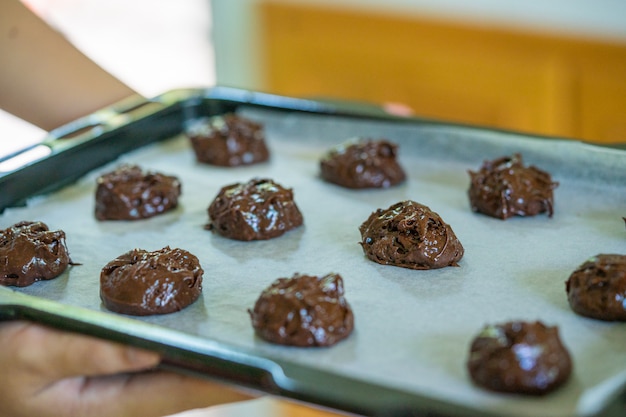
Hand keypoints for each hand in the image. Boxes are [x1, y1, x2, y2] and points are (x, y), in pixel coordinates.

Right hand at [0, 321, 252, 416]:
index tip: (266, 374)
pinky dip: (181, 351)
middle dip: (228, 373)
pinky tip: (193, 337)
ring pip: (174, 377)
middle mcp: (119, 403)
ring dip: (208, 362)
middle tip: (268, 355)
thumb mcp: (30, 354)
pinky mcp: (112, 377)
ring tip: (245, 346)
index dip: (226, 384)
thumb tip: (149, 349)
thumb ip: (88, 353)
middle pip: (186, 387)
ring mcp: (117, 392)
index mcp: (106, 405)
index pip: (180, 392)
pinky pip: (157, 365)